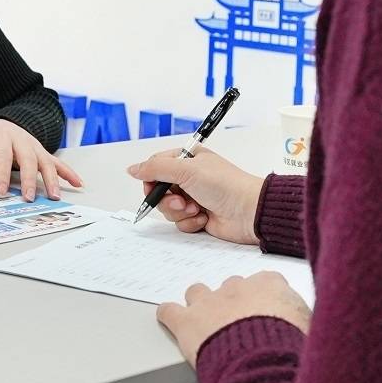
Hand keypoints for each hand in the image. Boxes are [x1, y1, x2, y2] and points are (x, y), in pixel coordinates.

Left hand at [0, 121, 84, 201]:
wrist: (6, 122)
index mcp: (2, 138)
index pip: (2, 157)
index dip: (2, 175)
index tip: (1, 192)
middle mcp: (22, 141)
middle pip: (28, 160)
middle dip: (29, 179)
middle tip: (29, 198)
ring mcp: (36, 147)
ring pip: (46, 162)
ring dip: (51, 179)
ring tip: (55, 196)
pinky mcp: (44, 153)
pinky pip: (59, 162)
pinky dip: (69, 173)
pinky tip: (78, 184)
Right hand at [125, 146, 264, 246]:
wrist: (248, 212)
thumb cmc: (225, 184)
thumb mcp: (186, 170)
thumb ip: (155, 168)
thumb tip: (132, 168)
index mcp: (188, 159)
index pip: (156, 166)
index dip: (151, 178)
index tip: (153, 187)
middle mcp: (190, 178)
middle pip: (159, 190)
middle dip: (167, 199)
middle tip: (181, 200)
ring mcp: (194, 198)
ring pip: (169, 209)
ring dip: (180, 212)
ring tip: (196, 209)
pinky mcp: (199, 217)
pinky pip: (181, 223)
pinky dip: (190, 222)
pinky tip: (204, 218)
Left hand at [157, 272, 311, 366]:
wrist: (262, 362)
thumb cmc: (289, 348)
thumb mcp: (311, 329)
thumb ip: (305, 320)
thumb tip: (316, 328)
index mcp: (269, 285)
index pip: (265, 283)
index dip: (263, 299)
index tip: (266, 310)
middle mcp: (237, 287)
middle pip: (231, 287)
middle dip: (232, 302)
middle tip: (237, 323)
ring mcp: (209, 302)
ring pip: (198, 292)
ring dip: (200, 304)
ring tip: (204, 321)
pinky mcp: (187, 321)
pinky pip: (169, 311)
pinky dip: (169, 315)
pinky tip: (170, 319)